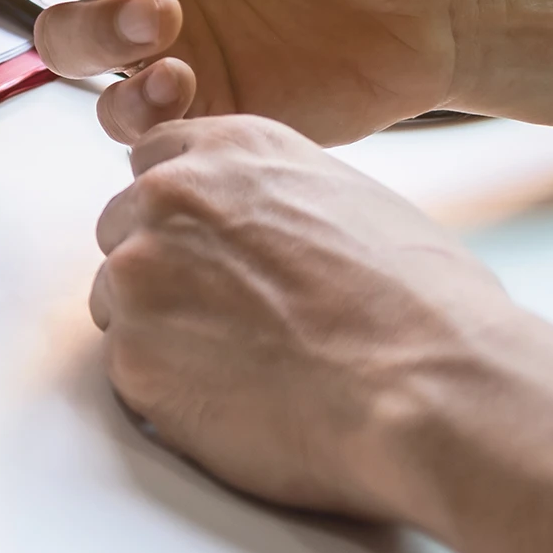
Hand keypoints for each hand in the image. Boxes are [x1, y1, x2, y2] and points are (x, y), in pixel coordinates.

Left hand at [90, 115, 511, 518]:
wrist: (434, 392)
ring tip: (246, 366)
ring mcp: (140, 273)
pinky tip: (236, 402)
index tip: (205, 248)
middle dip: (163, 270)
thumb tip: (256, 226)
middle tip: (230, 319)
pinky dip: (168, 391)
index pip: (155, 160)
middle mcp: (170, 196)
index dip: (181, 213)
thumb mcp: (351, 202)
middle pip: (124, 228)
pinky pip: (128, 370)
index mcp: (229, 149)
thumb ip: (274, 199)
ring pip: (118, 300)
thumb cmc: (424, 309)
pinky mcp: (131, 353)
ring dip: (160, 331)